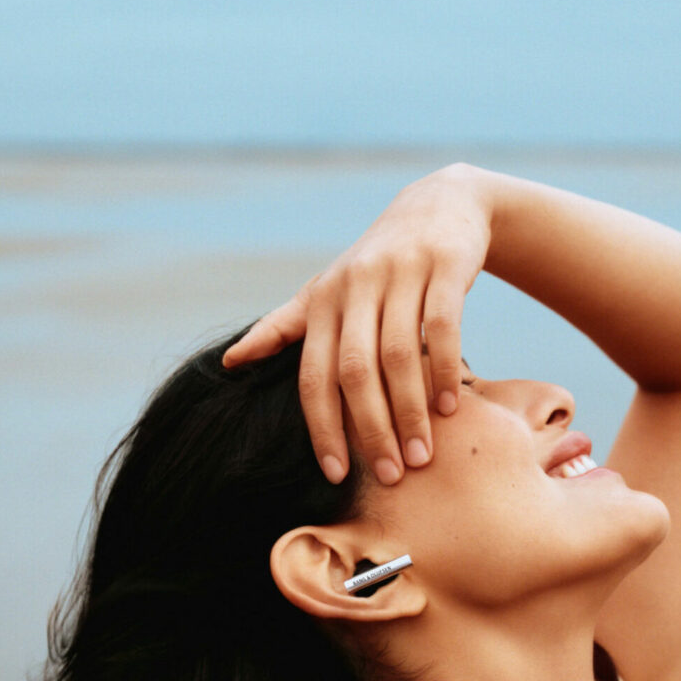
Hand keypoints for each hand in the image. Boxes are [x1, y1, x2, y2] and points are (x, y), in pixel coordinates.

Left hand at [221, 162, 491, 484]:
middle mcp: (354, 286)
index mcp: (321, 301)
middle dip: (371, 430)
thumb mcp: (326, 291)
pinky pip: (443, 328)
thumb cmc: (375, 265)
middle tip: (390, 475)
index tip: (334, 473)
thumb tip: (229, 361)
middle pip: (355, 372)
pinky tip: (450, 407)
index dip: (322, 428)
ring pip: (400, 356)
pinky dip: (446, 371)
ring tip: (422, 455)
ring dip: (410, 412)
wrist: (438, 205)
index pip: (314, 376)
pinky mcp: (443, 266)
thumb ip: (284, 328)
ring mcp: (400, 274)